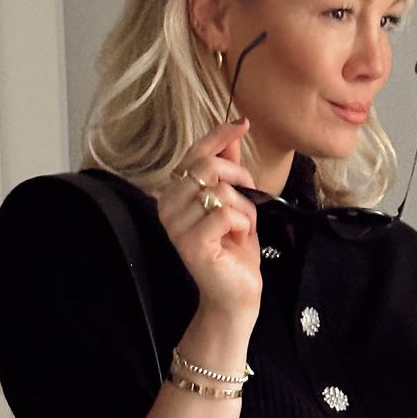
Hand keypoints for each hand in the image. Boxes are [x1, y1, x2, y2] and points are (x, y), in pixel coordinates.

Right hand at [156, 118, 262, 316]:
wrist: (236, 294)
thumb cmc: (234, 250)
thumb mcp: (236, 201)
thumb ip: (230, 167)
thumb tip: (234, 129)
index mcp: (173, 194)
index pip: (195, 154)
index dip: (219, 136)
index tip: (242, 123)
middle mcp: (167, 207)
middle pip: (209, 167)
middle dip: (240, 178)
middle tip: (249, 201)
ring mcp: (176, 227)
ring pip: (221, 190)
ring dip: (243, 208)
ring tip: (239, 229)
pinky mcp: (191, 243)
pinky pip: (226, 213)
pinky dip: (243, 224)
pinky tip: (237, 240)